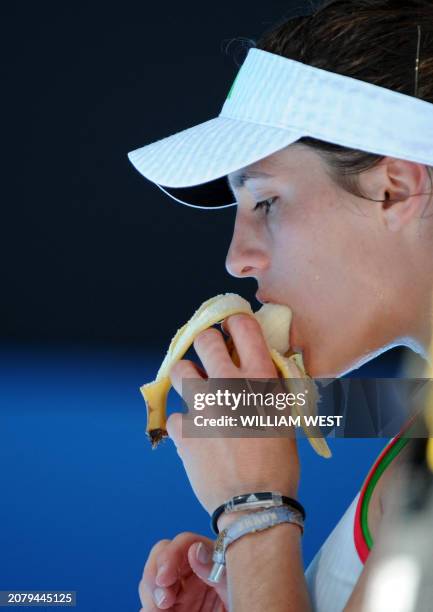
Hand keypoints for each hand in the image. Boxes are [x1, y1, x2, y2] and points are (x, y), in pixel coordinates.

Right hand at [138, 532, 227, 610]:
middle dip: (155, 575)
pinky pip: (150, 604)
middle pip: (161, 556)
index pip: (184, 542)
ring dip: (150, 595)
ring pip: (151, 580)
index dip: (170, 555)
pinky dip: (148, 608)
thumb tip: (195, 550)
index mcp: (210, 558)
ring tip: (159, 611)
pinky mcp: (172, 608)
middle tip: (162, 601)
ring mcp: (179, 591)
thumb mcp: (234, 588)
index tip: (164, 578)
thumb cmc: (247, 605)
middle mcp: (191, 571)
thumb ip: (216, 571)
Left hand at [167, 313, 299, 514]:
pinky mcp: (183, 429)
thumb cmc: (279, 463)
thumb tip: (258, 368)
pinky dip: (185, 423)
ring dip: (187, 376)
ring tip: (197, 391)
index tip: (231, 329)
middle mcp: (227, 384)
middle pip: (204, 339)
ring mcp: (202, 406)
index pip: (242, 326)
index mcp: (259, 378)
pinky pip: (176, 414)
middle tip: (210, 357)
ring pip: (179, 370)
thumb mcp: (284, 417)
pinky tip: (198, 437)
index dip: (234, 323)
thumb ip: (268, 387)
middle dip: (206, 344)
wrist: (255, 504)